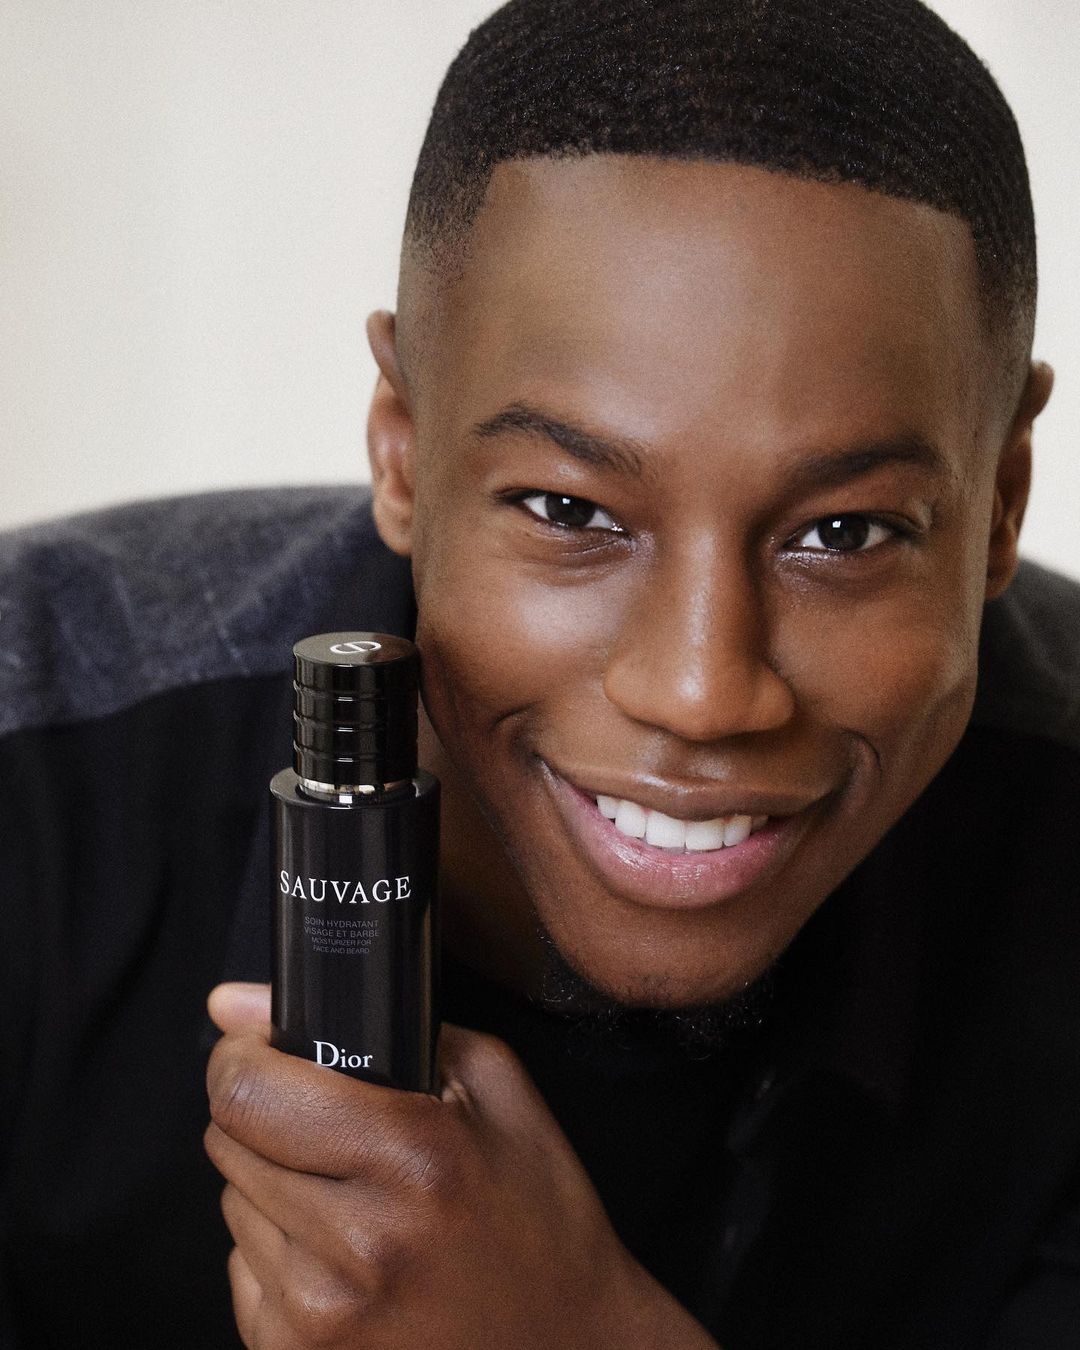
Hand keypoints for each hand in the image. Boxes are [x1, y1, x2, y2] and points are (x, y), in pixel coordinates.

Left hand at [205, 982, 719, 1348]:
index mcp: (412, 1156)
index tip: (264, 1050)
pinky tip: (345, 1255)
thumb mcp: (493, 1086)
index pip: (248, 1092)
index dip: (243, 1057)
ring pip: (231, 1202)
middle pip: (227, 1141)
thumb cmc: (537, 1211)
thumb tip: (230, 1002)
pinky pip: (242, 1268)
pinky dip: (281, 1251)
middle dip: (266, 1116)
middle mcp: (357, 1242)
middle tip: (331, 1128)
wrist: (566, 1346)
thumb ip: (371, 1026)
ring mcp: (320, 1314)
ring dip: (275, 1186)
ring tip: (354, 1198)